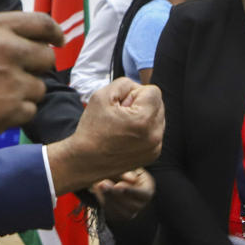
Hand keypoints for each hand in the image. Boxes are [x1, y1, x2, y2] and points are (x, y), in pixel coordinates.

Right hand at [0, 11, 62, 141]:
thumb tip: (20, 39)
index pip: (41, 23)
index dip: (54, 33)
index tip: (57, 41)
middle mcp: (8, 50)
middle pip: (46, 58)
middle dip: (35, 68)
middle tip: (17, 76)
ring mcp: (12, 81)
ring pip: (39, 88)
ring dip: (23, 93)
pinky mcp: (10, 110)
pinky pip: (29, 111)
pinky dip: (15, 114)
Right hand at [46, 78, 163, 194]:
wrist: (86, 160)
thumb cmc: (92, 129)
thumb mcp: (102, 95)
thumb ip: (124, 84)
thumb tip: (137, 88)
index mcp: (144, 120)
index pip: (153, 91)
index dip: (135, 93)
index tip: (121, 104)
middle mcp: (154, 135)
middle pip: (158, 104)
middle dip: (141, 104)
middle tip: (121, 114)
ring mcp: (155, 147)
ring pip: (158, 118)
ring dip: (144, 117)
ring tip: (123, 126)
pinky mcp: (153, 154)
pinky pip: (155, 132)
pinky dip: (144, 130)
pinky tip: (127, 135)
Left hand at [91, 168, 154, 220]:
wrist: (117, 178)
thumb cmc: (125, 170)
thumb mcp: (130, 167)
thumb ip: (129, 173)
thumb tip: (132, 180)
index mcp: (148, 190)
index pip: (144, 194)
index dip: (131, 191)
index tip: (118, 185)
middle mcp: (141, 204)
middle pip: (132, 205)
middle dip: (115, 195)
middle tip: (103, 183)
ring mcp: (131, 212)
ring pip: (121, 212)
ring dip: (108, 199)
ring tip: (98, 185)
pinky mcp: (119, 216)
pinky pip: (112, 213)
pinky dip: (103, 202)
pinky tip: (96, 191)